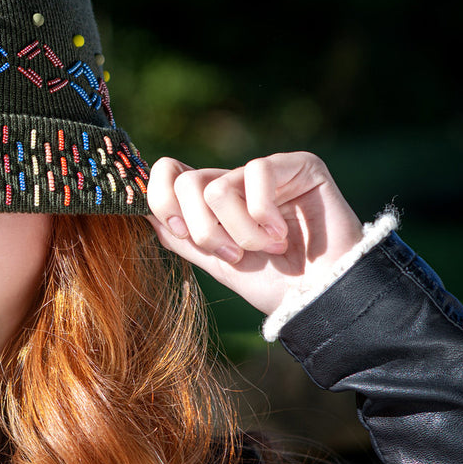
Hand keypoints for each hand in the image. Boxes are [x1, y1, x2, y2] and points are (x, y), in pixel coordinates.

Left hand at [145, 152, 363, 314]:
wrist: (319, 298)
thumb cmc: (273, 285)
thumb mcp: (216, 264)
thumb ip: (182, 237)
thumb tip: (144, 212)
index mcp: (212, 201)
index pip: (167, 173)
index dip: (162, 202)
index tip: (183, 234)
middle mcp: (236, 180)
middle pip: (185, 182)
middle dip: (204, 231)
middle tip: (235, 253)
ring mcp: (266, 172)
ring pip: (216, 189)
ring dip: (240, 233)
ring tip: (268, 248)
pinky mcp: (298, 165)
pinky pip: (256, 175)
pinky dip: (264, 217)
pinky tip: (284, 234)